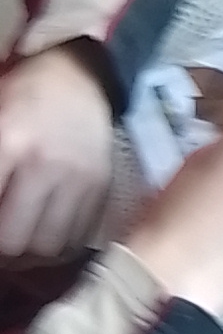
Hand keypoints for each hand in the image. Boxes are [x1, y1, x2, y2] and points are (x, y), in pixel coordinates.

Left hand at [0, 48, 115, 260]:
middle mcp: (47, 165)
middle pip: (14, 242)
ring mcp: (80, 178)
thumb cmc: (23, 97)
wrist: (80, 76)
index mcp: (10, 143)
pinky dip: (55, 250)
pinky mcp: (101, 187)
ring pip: (47, 249)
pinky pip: (76, 238)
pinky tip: (42, 238)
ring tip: (16, 246)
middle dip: (1, 252)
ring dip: (26, 257)